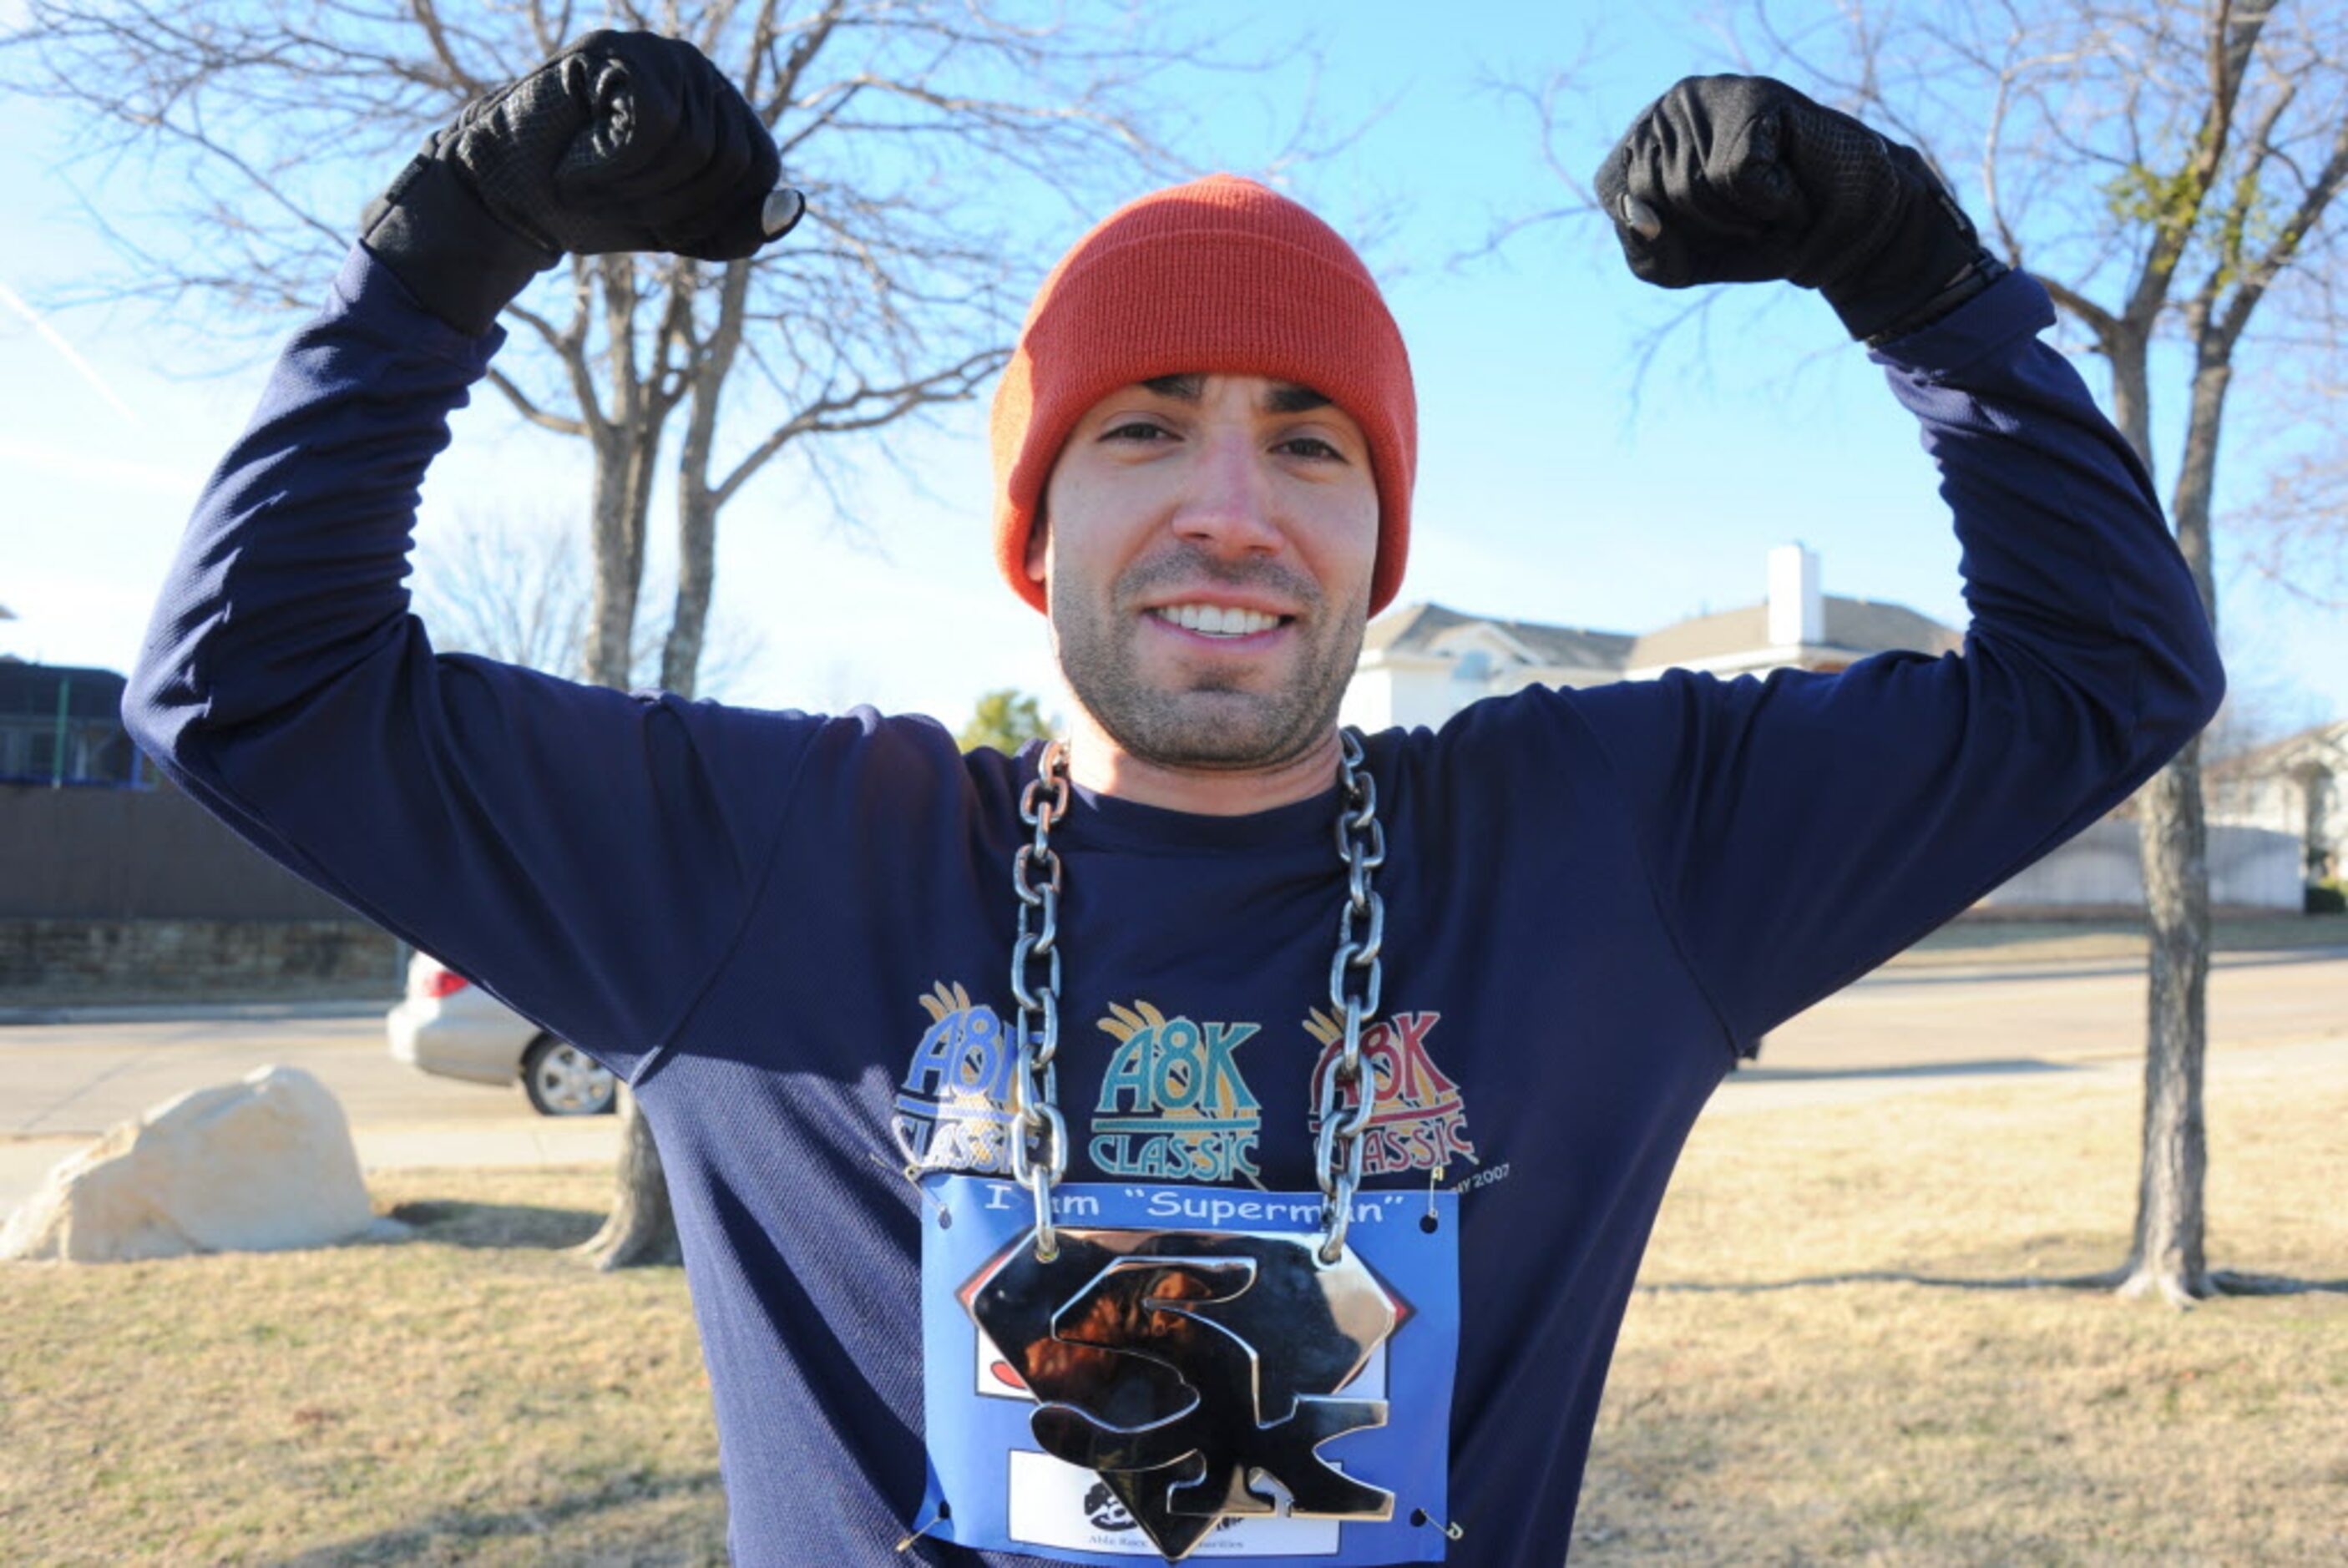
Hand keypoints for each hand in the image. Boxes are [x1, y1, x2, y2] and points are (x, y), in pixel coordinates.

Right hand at [361, 30, 804, 335]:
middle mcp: (700, 74)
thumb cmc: (596, 207)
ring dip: (636, 187)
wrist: (508, 196)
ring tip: (590, 179)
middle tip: (616, 201)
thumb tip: (792, 208)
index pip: (763, 171)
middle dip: (674, 204)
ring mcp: (658, 54)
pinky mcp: (615, 50)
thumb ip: (740, 225)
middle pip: (732, 160)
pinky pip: (654, 127)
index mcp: (724, 113)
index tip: (663, 227)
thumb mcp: (682, 228)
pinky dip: (613, 165)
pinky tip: (578, 162)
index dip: (718, 215)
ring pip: (694, 146)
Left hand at [1593, 75, 1998, 342]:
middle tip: (1745, 214)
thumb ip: (1642, 250)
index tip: (1701, 222)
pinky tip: (1788, 183)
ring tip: (1767, 201)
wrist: (1841, 230)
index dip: (1659, 227)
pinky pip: (1737, 175)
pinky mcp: (1756, 98)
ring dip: (1740, 216)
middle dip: (1706, 223)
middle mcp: (1665, 109)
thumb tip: (1639, 212)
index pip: (1613, 190)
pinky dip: (1769, 200)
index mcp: (1637, 143)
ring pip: (1694, 184)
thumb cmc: (1755, 238)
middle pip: (1654, 190)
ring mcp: (1709, 96)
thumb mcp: (1680, 265)